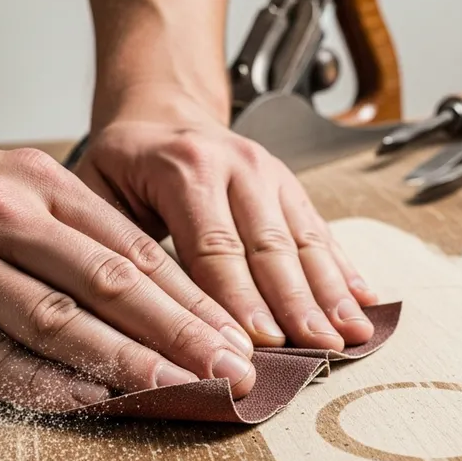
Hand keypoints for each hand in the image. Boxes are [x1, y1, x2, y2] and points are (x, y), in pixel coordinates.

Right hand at [0, 133, 258, 411]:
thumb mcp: (0, 178)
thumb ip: (70, 227)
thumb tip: (153, 288)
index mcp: (34, 180)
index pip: (133, 246)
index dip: (190, 296)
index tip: (233, 333)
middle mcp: (1, 216)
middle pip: (111, 282)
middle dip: (182, 332)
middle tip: (232, 370)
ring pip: (58, 320)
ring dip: (127, 362)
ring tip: (180, 389)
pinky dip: (45, 384)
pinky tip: (92, 401)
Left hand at [75, 85, 378, 350]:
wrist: (161, 110)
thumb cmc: (123, 165)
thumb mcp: (95, 192)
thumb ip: (111, 245)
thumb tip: (122, 318)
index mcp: (184, 169)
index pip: (214, 247)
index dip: (240, 299)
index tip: (261, 343)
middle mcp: (236, 166)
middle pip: (270, 246)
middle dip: (298, 303)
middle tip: (319, 349)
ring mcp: (271, 173)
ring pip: (304, 240)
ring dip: (332, 291)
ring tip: (353, 334)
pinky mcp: (291, 186)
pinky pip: (321, 230)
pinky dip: (345, 268)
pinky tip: (366, 300)